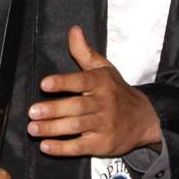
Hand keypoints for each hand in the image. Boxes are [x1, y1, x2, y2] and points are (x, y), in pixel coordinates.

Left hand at [27, 27, 161, 158]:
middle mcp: (103, 104)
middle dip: (53, 110)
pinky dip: (62, 148)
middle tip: (33, 111)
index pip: (81, 81)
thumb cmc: (118, 92)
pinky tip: (46, 146)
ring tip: (33, 128)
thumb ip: (84, 51)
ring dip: (53, 128)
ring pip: (76, 127)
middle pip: (76, 107)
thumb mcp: (104, 69)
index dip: (62, 83)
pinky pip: (80, 147)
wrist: (145, 118)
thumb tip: (73, 30)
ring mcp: (104, 125)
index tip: (45, 84)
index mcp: (101, 83)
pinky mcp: (102, 144)